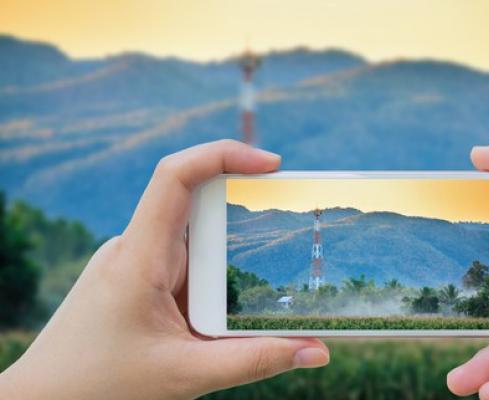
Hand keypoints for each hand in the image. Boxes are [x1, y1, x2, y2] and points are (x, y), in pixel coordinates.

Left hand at [0, 140, 329, 399]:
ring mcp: (134, 262)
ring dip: (231, 247)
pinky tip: (232, 300)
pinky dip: (216, 269)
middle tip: (291, 217)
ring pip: (193, 235)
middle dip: (245, 206)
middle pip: (196, 202)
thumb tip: (318, 351)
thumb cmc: (100, 387)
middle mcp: (135, 248)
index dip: (223, 154)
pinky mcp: (138, 280)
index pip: (175, 176)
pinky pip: (185, 259)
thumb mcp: (186, 375)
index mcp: (139, 257)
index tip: (271, 165)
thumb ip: (255, 361)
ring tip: (268, 272)